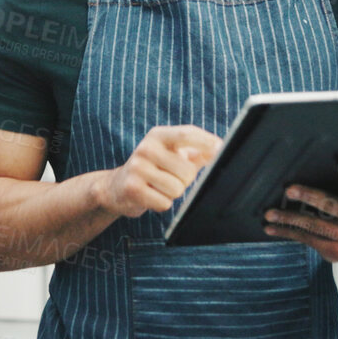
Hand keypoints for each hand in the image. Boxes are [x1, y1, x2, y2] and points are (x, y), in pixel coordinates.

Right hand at [93, 125, 222, 217]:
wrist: (116, 187)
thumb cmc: (152, 169)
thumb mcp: (172, 154)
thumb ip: (197, 151)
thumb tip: (220, 149)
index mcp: (158, 135)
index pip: (186, 134)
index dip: (206, 142)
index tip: (221, 149)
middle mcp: (146, 148)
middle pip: (187, 171)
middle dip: (185, 181)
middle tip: (170, 178)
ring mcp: (137, 168)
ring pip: (177, 189)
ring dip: (172, 193)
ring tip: (159, 187)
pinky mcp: (132, 188)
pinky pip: (164, 203)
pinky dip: (162, 204)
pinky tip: (151, 196)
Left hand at [263, 159, 337, 261]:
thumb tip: (303, 166)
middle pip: (333, 205)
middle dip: (309, 196)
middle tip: (289, 190)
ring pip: (315, 225)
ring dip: (289, 218)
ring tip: (270, 213)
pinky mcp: (336, 252)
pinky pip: (307, 239)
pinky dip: (287, 232)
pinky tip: (272, 228)